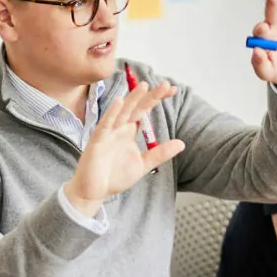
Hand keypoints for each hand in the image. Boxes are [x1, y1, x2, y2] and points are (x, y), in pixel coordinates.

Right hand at [63, 80, 184, 216]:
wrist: (94, 191)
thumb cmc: (115, 176)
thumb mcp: (143, 164)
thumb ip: (160, 153)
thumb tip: (182, 143)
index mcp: (129, 131)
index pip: (145, 110)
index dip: (157, 99)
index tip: (173, 90)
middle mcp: (119, 128)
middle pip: (137, 107)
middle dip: (150, 96)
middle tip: (166, 85)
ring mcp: (108, 132)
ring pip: (122, 111)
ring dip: (133, 98)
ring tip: (144, 86)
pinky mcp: (98, 141)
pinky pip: (105, 124)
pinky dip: (112, 113)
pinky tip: (120, 102)